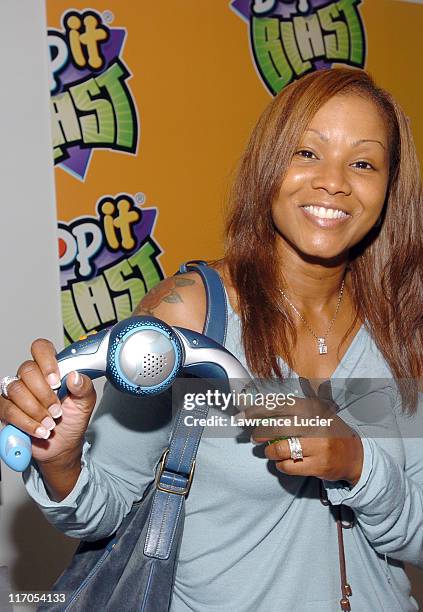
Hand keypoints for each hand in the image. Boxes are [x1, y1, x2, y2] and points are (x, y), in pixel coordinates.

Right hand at [0, 338, 95, 464]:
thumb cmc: (73, 419)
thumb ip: (84, 387)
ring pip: (16, 390)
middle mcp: (31, 377)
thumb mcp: (85, 403)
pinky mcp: (7, 410)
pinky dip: (26, 422)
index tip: (56, 380)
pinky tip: (40, 430)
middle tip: (57, 410)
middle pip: (27, 370)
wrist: (63, 445)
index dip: (46, 361)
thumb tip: (75, 376)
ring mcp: (16, 393)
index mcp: (50, 369)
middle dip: (44, 393)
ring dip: (36, 409)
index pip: (41, 349)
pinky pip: (8, 410)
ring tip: (51, 424)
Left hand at [247, 385, 362, 485]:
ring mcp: (318, 445)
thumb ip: (293, 407)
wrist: (354, 455)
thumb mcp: (317, 412)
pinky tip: (282, 462)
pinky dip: (281, 464)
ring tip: (270, 451)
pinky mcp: (318, 465)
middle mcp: (316, 424)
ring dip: (270, 451)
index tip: (245, 414)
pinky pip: (289, 466)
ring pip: (281, 448)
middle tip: (255, 437)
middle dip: (260, 433)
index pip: (280, 405)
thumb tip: (263, 402)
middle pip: (277, 427)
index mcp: (313, 408)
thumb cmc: (328, 431)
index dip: (259, 410)